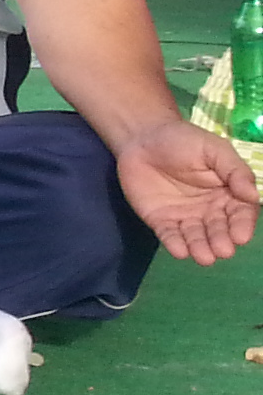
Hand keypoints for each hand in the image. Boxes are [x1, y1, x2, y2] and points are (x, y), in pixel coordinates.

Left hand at [115, 116, 256, 265]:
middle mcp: (209, 210)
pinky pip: (169, 235)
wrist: (142, 137)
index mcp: (228, 194)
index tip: (241, 236)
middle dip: (221, 241)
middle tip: (222, 250)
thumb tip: (253, 195)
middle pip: (219, 229)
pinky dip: (174, 244)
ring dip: (200, 247)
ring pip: (196, 237)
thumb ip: (234, 171)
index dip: (241, 225)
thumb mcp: (214, 150)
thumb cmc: (183, 141)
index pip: (240, 213)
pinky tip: (179, 251)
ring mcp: (185, 217)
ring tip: (204, 257)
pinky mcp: (161, 220)